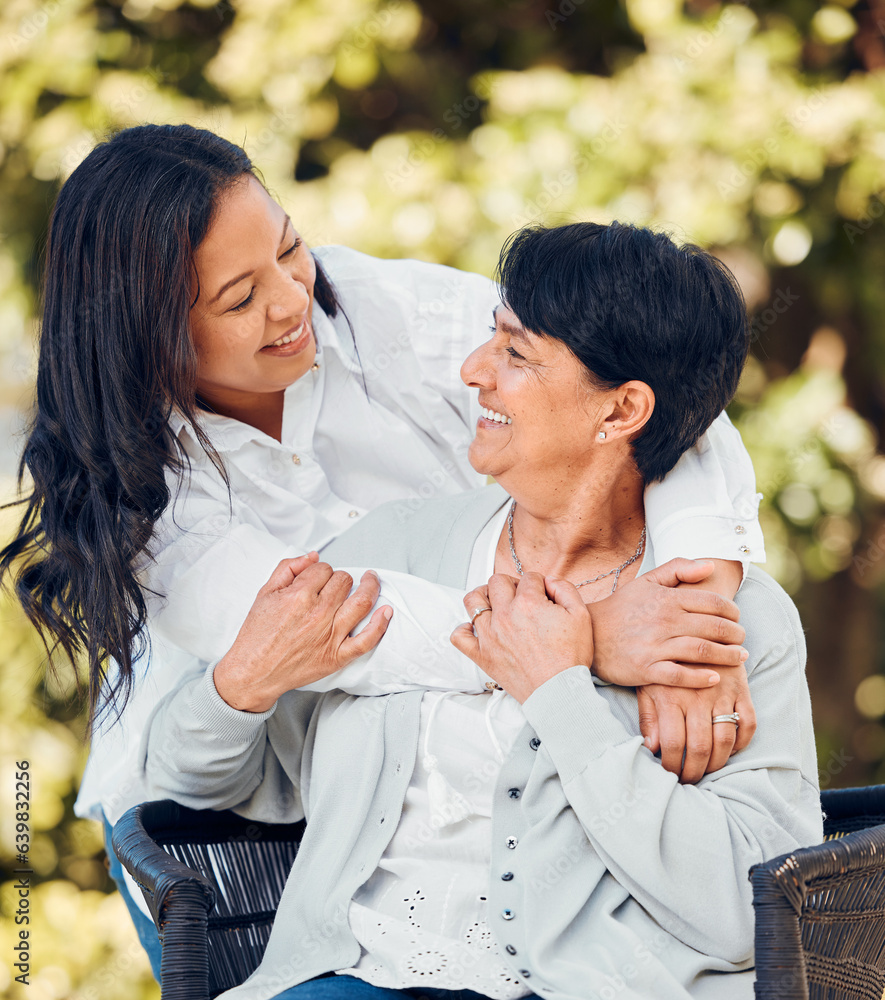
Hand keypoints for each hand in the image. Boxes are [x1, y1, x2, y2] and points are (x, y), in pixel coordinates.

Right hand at [214, 553, 391, 712]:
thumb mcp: (265, 593)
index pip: (324, 569)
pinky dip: (380, 625)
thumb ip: (288, 568)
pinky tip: (386, 611)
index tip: (316, 580)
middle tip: (333, 587)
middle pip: (344, 581)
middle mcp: (317, 613)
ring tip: (371, 580)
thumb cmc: (257, 634)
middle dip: (339, 579)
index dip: (320, 572)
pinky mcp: (337, 656)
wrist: (252, 671)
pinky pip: (367, 640)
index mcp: (298, 596)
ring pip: (362, 602)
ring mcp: (330, 635)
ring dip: (371, 587)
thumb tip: (313, 557)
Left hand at [450, 573, 592, 702]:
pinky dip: (464, 629)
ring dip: (484, 596)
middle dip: (511, 584)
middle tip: (521, 596)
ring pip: (473, 601)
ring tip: (495, 602)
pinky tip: (478, 629)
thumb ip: (565, 589)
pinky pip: (460, 636)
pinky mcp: (482, 655)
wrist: (558, 692)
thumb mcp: (580, 616)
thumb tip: (549, 581)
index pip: (528, 578)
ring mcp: (489, 635)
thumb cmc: (570, 658)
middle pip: (497, 582)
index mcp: (528, 603)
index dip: (539, 583)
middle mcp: (505, 615)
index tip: (543, 594)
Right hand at [590, 558, 746, 688]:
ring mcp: (654, 646)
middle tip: (742, 639)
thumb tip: (710, 566)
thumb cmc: (621, 608)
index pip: (713, 603)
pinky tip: (715, 678)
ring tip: (740, 658)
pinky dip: (701, 678)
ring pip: (702, 651)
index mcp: (666, 599)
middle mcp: (663, 621)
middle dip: (736, 635)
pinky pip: (680, 675)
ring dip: (727, 656)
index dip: (733, 611)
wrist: (588, 633)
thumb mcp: (647, 581)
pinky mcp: (646, 669)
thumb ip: (679, 568)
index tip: (737, 618)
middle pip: (714, 628)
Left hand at [637, 664, 756, 782]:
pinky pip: (749, 724)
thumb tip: (651, 748)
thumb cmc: (663, 661)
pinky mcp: (741, 689)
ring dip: (718, 763)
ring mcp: (722, 694)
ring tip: (708, 770)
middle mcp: (697, 697)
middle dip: (694, 771)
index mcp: (671, 697)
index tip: (669, 775)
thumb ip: (648, 716)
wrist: (694, 627)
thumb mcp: (647, 684)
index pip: (673, 745)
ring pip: (725, 740)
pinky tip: (729, 748)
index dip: (672, 766)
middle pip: (701, 748)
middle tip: (689, 780)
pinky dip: (742, 742)